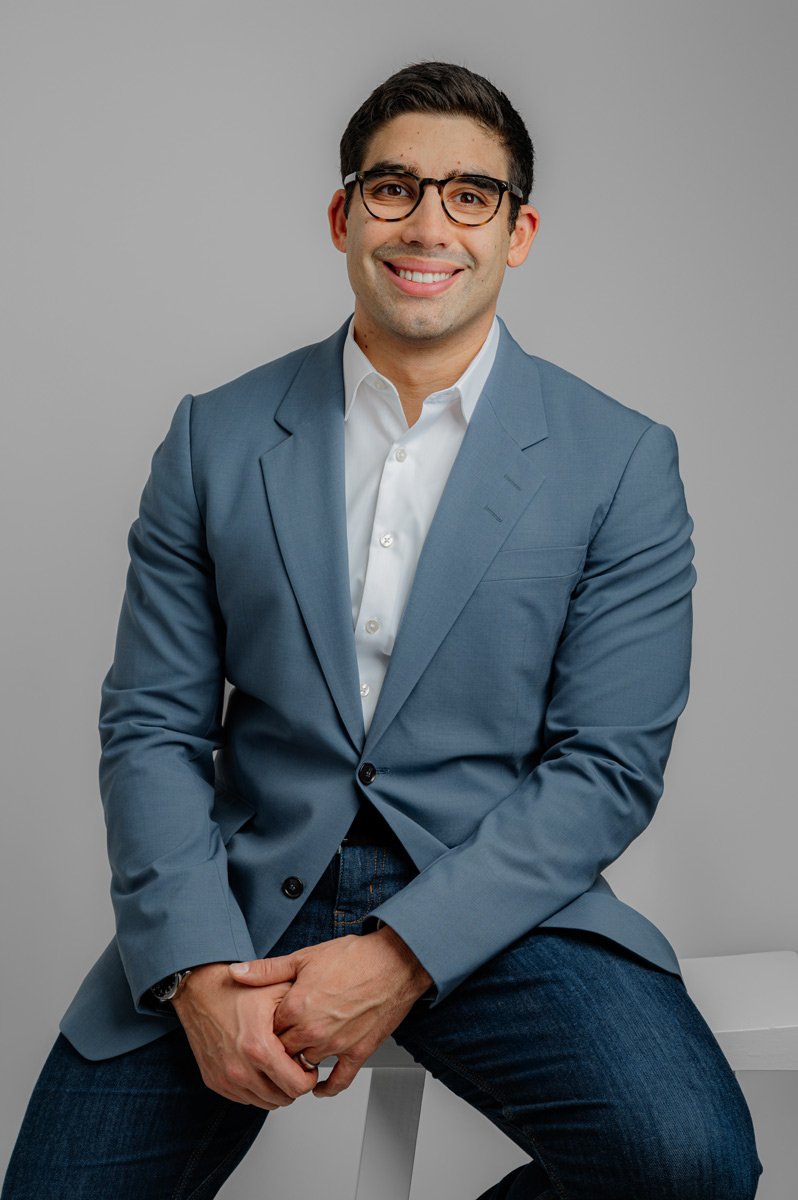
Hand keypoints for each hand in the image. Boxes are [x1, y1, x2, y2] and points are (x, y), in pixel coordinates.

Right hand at [171, 961, 319, 1109]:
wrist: (200, 991)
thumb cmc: (237, 991)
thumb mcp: (276, 991)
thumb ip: (302, 1010)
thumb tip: (322, 1028)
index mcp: (259, 1048)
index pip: (297, 1086)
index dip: (309, 1077)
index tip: (307, 1064)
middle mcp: (240, 1069)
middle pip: (283, 1099)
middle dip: (294, 1084)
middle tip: (294, 1064)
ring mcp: (225, 1078)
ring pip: (265, 1102)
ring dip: (276, 1089)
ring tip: (277, 1064)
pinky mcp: (214, 1081)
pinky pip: (245, 1098)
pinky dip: (256, 1088)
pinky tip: (259, 1067)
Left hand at [228, 929, 432, 1097]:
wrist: (395, 962)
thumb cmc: (354, 957)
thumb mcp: (305, 957)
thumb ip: (268, 970)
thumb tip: (237, 972)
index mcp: (297, 1006)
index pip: (267, 1030)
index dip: (265, 1027)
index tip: (264, 1025)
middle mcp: (314, 1030)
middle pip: (284, 1051)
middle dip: (280, 1047)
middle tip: (278, 1042)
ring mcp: (336, 1044)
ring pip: (306, 1065)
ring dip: (301, 1061)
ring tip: (297, 1055)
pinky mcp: (358, 1052)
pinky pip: (339, 1080)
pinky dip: (327, 1088)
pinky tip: (319, 1087)